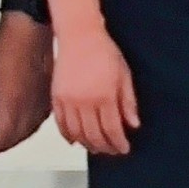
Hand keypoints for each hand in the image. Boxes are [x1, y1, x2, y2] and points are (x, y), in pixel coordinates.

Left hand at [0, 13, 52, 154]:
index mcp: (13, 107)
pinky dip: (32, 124)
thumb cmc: (7, 47)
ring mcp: (44, 100)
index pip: (4, 139)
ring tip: (9, 136)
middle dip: (7, 144)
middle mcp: (32, 108)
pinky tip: (26, 121)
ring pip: (33, 128)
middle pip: (20, 137)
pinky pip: (42, 116)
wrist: (30, 28)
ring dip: (20, 136)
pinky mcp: (51, 92)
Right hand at [51, 18, 142, 156]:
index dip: (119, 143)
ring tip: (96, 147)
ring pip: (76, 133)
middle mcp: (84, 102)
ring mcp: (68, 101)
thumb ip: (128, 102)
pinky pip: (61, 124)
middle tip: (112, 151)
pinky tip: (76, 140)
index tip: (124, 148)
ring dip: (87, 144)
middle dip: (105, 147)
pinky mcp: (56, 98)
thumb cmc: (104, 52)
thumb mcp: (124, 75)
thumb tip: (133, 124)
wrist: (80, 36)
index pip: (112, 129)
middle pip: (94, 135)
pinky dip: (68, 135)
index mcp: (104, 96)